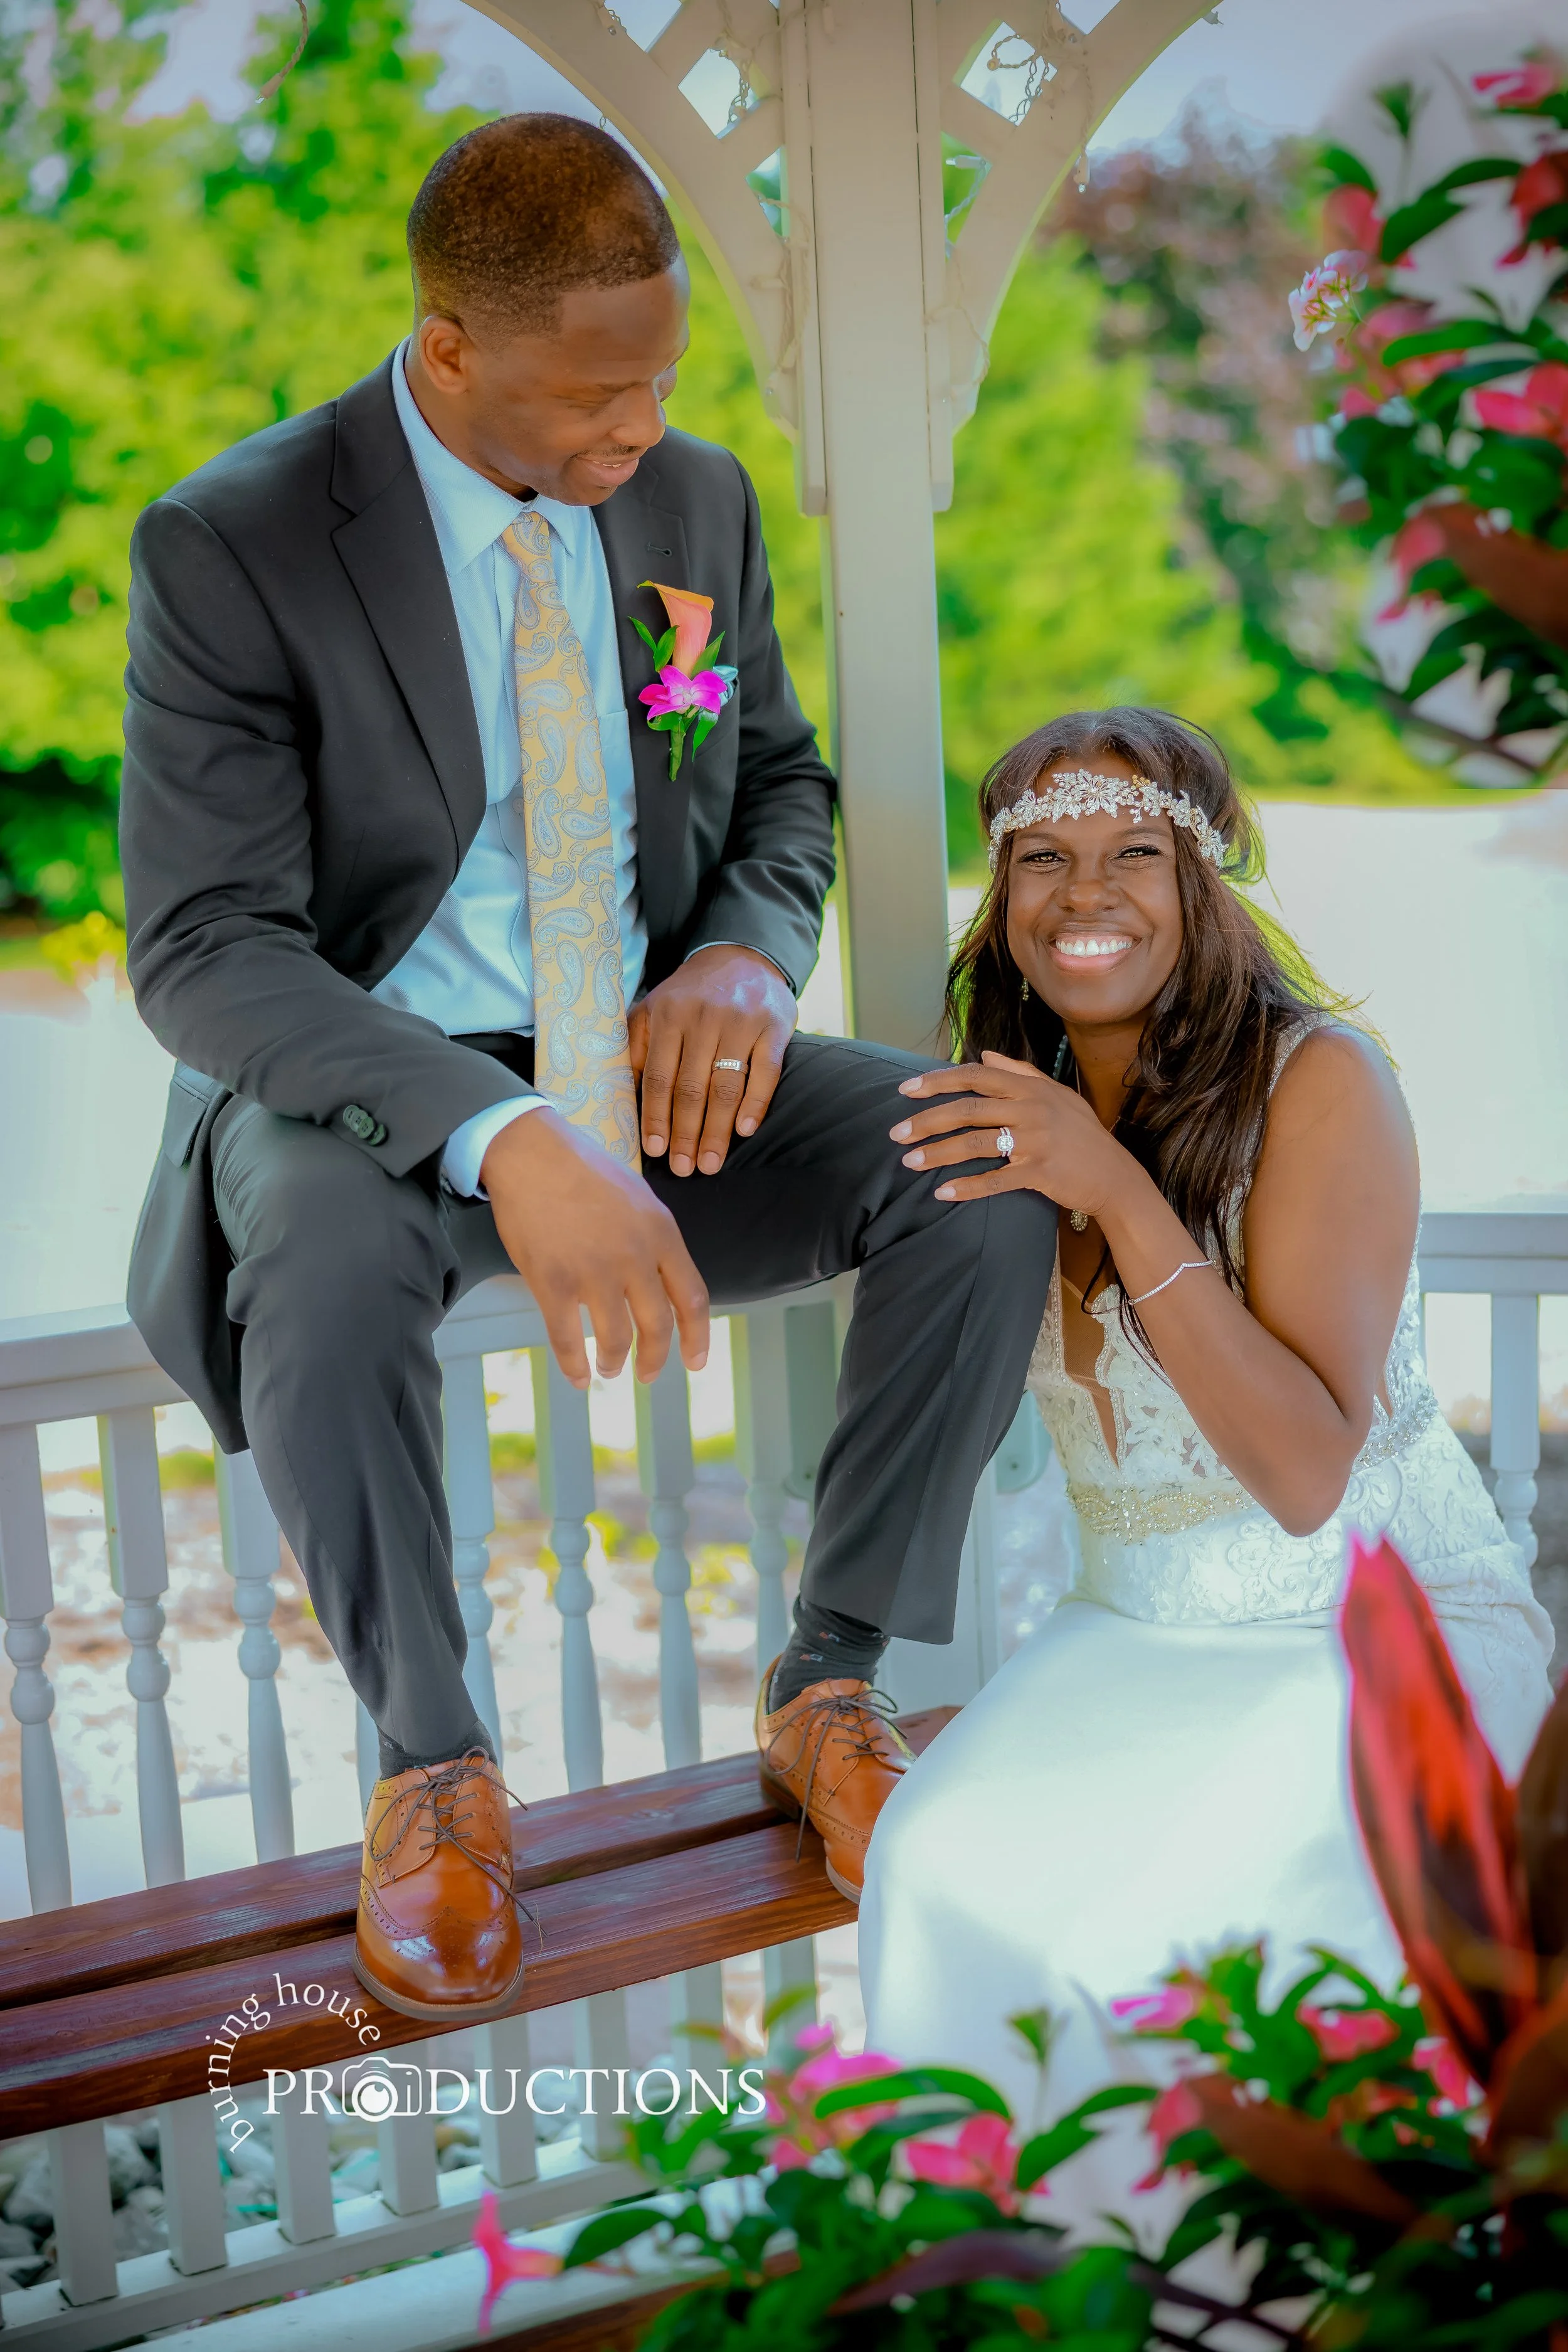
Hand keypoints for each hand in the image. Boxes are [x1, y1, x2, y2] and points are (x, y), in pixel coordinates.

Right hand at [480, 1109, 708, 1388]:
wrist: (531, 1152)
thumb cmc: (584, 1171)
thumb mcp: (639, 1199)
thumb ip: (655, 1240)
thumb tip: (663, 1282)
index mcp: (662, 1234)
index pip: (693, 1298)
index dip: (698, 1337)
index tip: (696, 1363)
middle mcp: (635, 1256)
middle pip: (658, 1325)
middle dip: (655, 1358)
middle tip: (648, 1375)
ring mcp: (593, 1271)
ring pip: (616, 1338)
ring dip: (614, 1362)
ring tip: (609, 1369)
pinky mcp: (553, 1281)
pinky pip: (567, 1337)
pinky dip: (573, 1364)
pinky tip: (577, 1376)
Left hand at [629, 944, 795, 1176]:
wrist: (740, 955)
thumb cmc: (690, 994)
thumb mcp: (653, 1008)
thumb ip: (636, 1045)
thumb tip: (619, 1097)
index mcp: (667, 1015)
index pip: (659, 1077)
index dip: (656, 1117)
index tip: (655, 1151)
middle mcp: (702, 1018)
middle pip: (691, 1088)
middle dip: (685, 1134)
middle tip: (684, 1169)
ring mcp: (740, 1022)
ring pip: (725, 1086)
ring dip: (717, 1131)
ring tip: (711, 1163)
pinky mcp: (773, 1026)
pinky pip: (766, 1072)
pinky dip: (756, 1103)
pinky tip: (745, 1130)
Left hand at [889, 1050, 1136, 1213]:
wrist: (1114, 1175)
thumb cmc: (1082, 1133)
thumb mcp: (1057, 1094)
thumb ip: (1020, 1072)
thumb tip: (986, 1054)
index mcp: (1031, 1088)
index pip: (976, 1075)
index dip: (938, 1080)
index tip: (907, 1090)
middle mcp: (1031, 1109)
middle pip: (968, 1109)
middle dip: (927, 1120)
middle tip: (896, 1133)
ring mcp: (1036, 1141)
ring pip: (975, 1143)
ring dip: (938, 1153)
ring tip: (909, 1162)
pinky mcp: (1040, 1172)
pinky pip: (995, 1180)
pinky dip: (967, 1187)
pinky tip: (943, 1193)